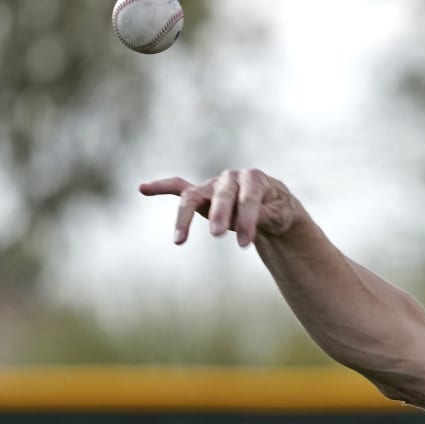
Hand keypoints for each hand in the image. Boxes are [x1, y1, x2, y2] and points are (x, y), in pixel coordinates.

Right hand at [139, 169, 304, 247]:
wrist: (273, 205)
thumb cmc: (278, 209)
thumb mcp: (282, 214)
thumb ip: (267, 215)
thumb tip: (252, 220)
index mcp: (254, 178)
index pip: (248, 198)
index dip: (247, 219)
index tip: (245, 244)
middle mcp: (231, 178)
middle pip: (220, 194)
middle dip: (219, 214)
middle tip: (217, 235)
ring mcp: (213, 185)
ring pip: (193, 195)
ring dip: (185, 216)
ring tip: (179, 240)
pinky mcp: (202, 194)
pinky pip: (178, 187)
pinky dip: (161, 187)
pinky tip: (143, 188)